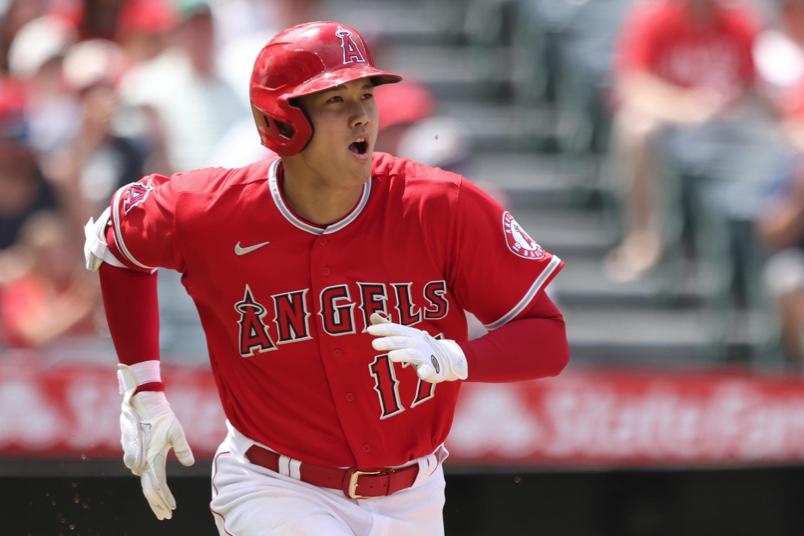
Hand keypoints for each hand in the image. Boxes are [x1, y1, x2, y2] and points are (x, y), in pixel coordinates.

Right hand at [119, 377, 194, 519]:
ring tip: (162, 507)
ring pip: (144, 482)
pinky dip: (149, 483)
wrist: (142, 401)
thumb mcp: (175, 430)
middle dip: (157, 504)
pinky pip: (141, 473)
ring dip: (153, 496)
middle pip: (148, 488)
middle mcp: (141, 460)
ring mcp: (135, 457)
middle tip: (165, 517)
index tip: (171, 510)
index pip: (157, 485)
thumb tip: (189, 464)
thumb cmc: (161, 415)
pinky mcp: (134, 452)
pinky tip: (156, 490)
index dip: (164, 499)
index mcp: (151, 457)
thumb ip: (182, 447)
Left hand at [367, 313, 467, 382]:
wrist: (446, 358)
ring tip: (391, 356)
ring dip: (403, 354)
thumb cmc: (419, 346)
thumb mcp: (404, 334)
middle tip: (374, 344)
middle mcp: (417, 343)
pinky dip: (426, 371)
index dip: (383, 329)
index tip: (369, 330)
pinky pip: (429, 370)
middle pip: (402, 341)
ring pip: (413, 354)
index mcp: (409, 334)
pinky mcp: (432, 369)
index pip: (395, 329)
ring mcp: (425, 356)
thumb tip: (372, 315)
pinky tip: (421, 374)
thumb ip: (388, 326)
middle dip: (389, 342)